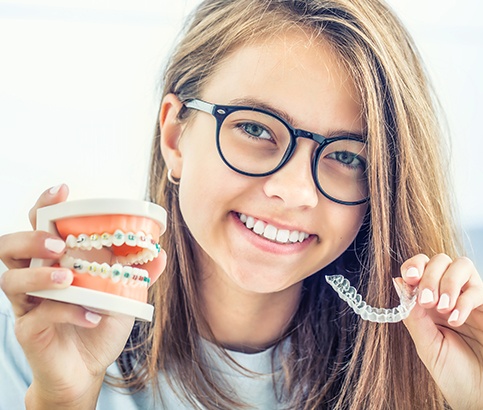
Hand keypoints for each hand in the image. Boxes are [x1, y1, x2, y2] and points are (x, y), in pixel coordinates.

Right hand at [0, 185, 161, 408]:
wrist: (88, 367)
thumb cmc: (100, 322)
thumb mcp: (123, 294)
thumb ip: (138, 273)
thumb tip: (161, 253)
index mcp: (56, 260)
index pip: (39, 224)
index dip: (45, 205)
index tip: (63, 190)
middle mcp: (35, 276)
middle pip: (10, 246)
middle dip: (30, 238)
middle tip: (58, 244)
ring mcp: (28, 303)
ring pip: (10, 279)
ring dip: (39, 275)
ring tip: (68, 278)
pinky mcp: (29, 330)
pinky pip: (38, 315)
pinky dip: (67, 312)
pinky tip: (91, 315)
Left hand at [400, 253, 482, 409]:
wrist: (480, 398)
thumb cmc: (455, 375)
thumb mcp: (427, 345)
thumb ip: (413, 316)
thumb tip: (399, 283)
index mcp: (429, 302)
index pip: (421, 267)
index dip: (414, 266)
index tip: (409, 278)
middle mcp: (450, 295)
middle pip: (440, 260)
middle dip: (429, 275)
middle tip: (426, 300)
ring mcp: (471, 300)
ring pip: (461, 265)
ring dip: (448, 282)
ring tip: (442, 308)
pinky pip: (478, 290)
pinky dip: (464, 300)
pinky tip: (456, 320)